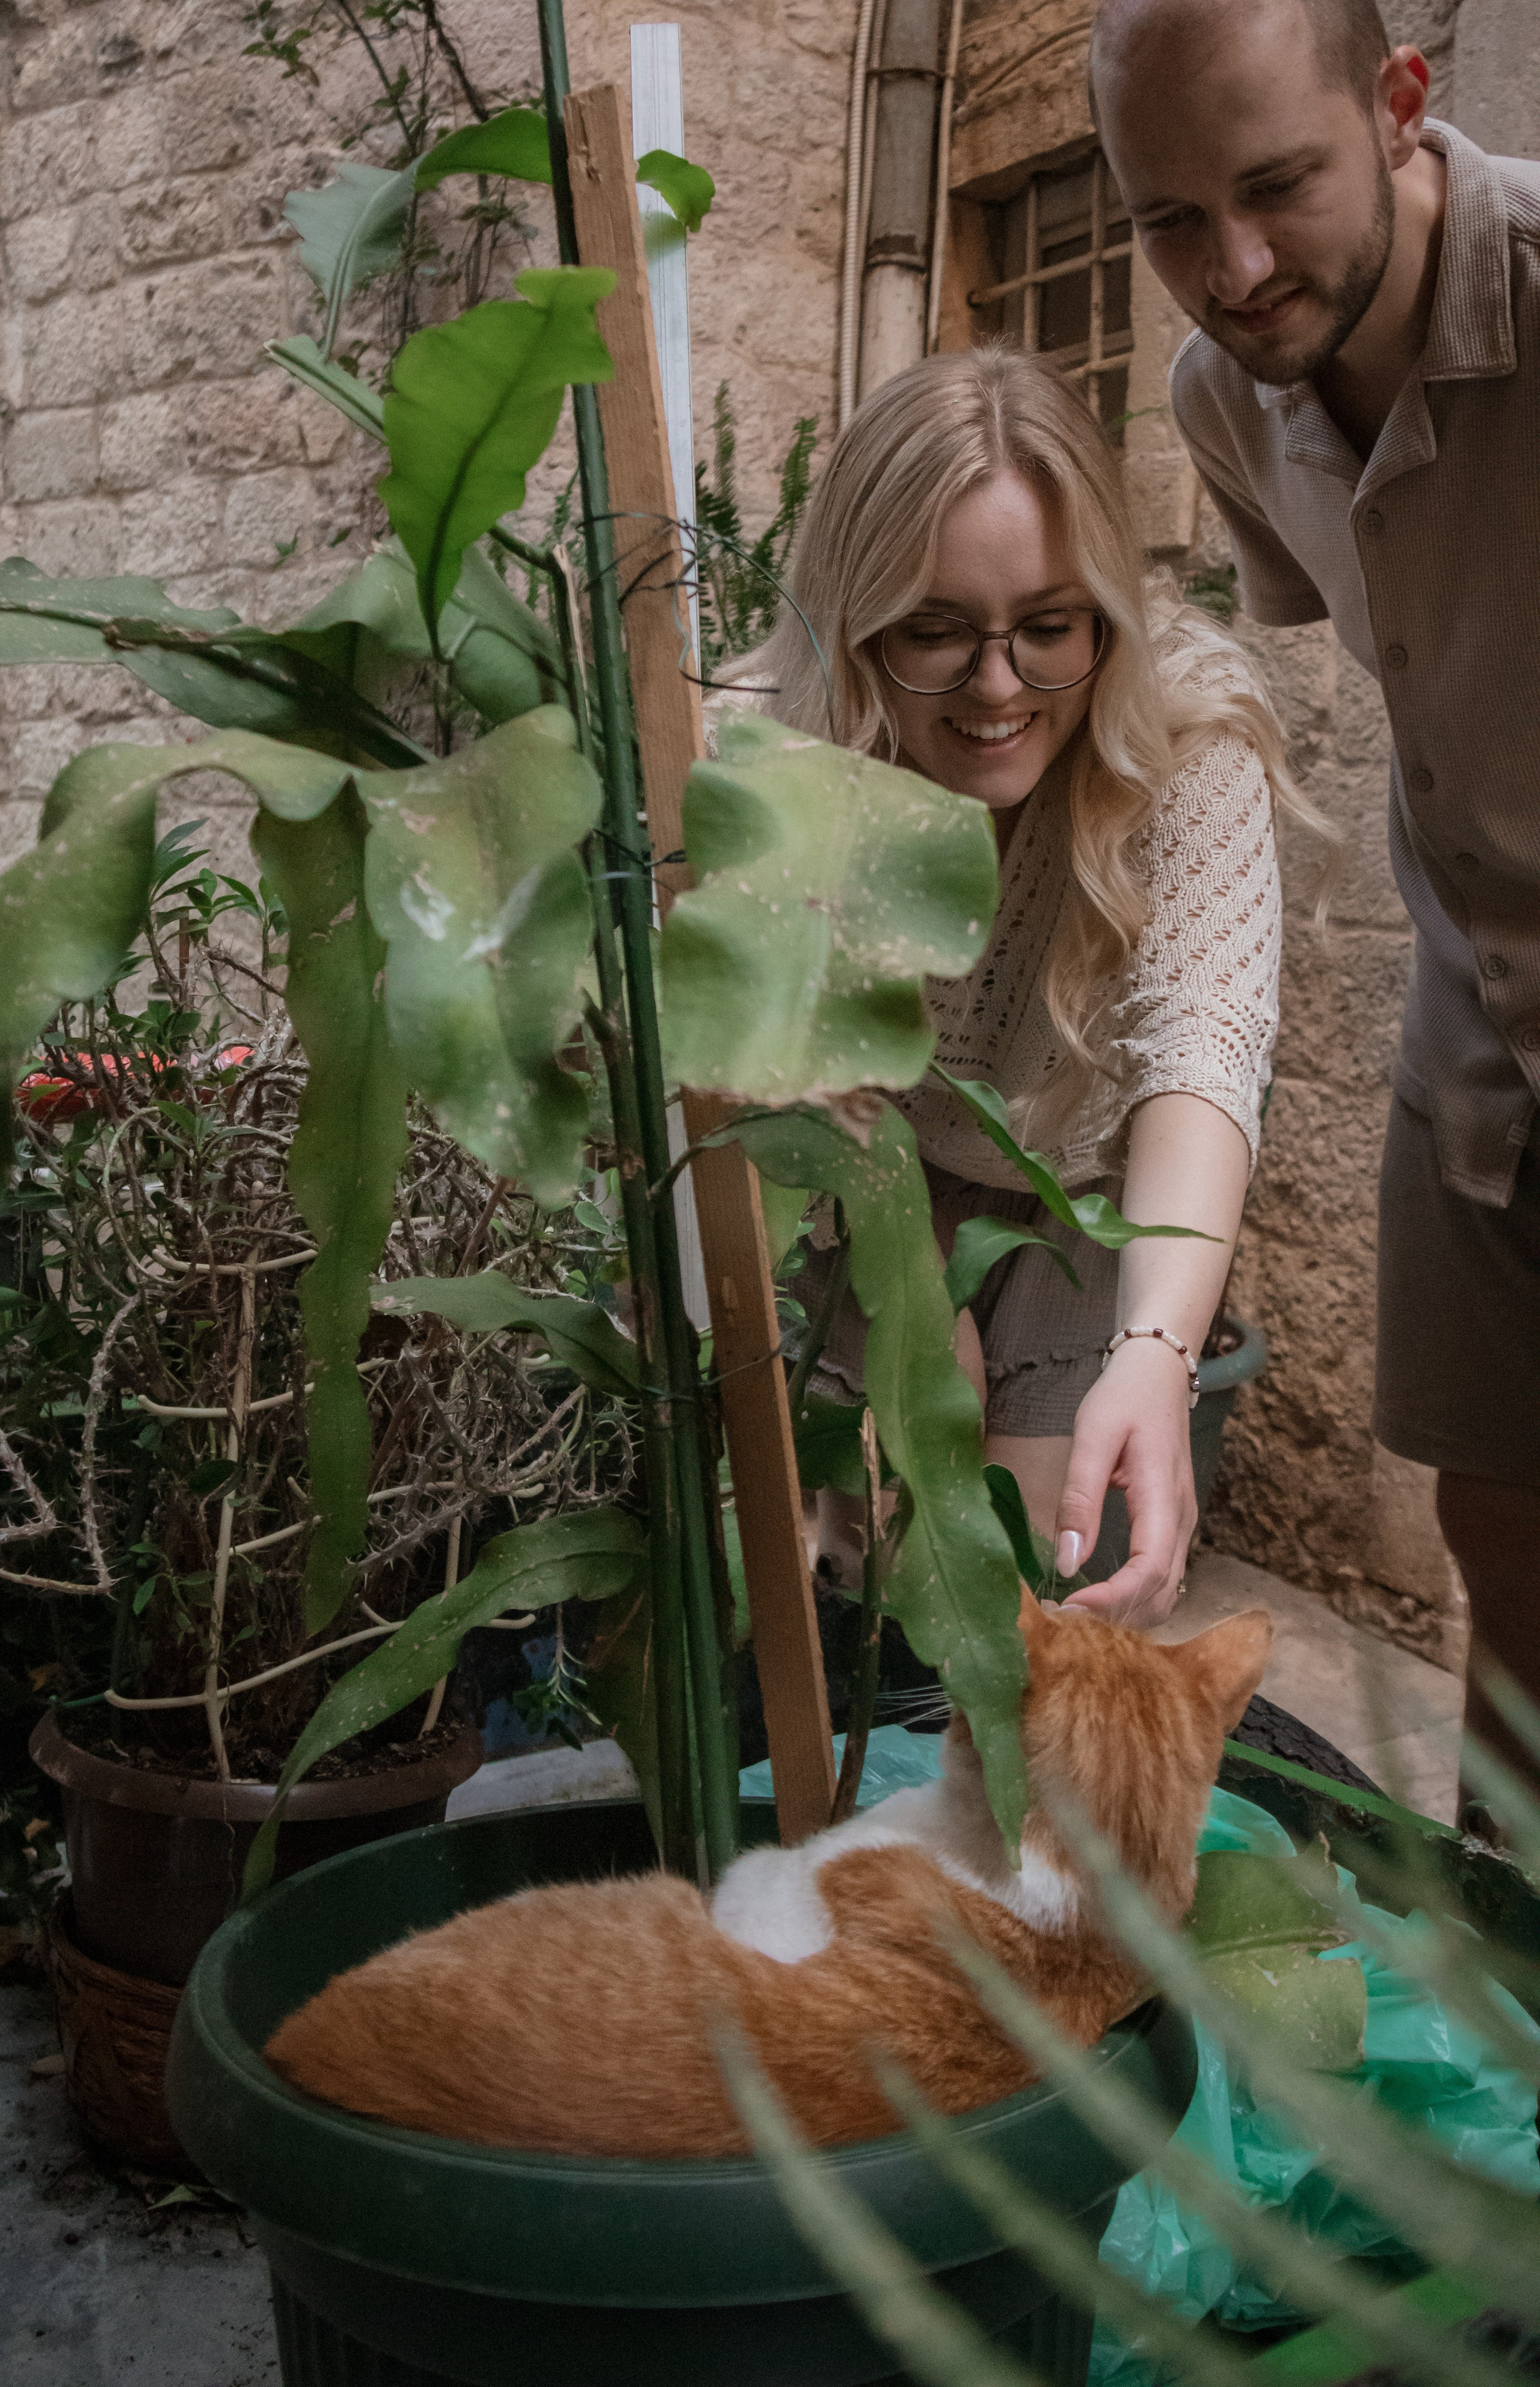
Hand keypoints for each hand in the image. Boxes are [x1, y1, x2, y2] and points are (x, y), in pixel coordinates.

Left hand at [1056, 1338, 1196, 1627]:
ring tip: (1075, 1611)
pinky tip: (1096, 1596)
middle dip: (1115, 1616)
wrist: (1158, 1374)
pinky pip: (1160, 1579)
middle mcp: (1181, 1520)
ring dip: (1124, 1613)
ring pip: (1165, 1594)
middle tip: (1063, 1618)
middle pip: (1161, 1594)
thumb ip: (1080, 1498)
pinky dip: (1132, 1599)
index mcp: (1164, 1497)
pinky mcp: (1171, 1527)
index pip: (1149, 1570)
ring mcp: (1181, 1526)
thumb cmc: (1124, 1399)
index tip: (1069, 1608)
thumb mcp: (1092, 1436)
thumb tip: (1067, 1562)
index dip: (1112, 1599)